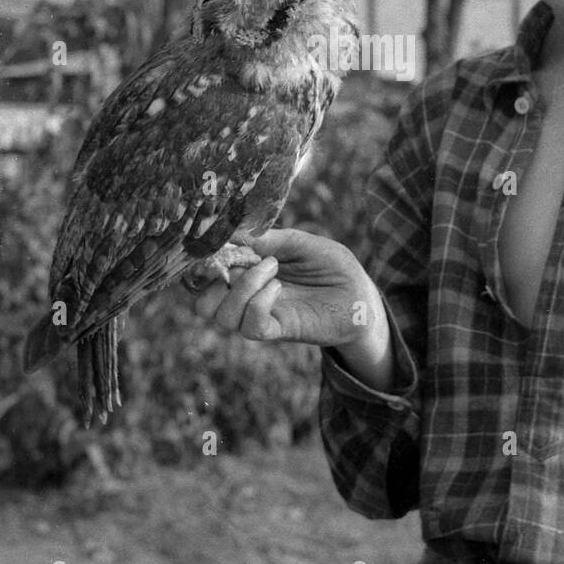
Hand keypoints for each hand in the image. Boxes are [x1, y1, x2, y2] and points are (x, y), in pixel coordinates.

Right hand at [187, 227, 386, 351]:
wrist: (362, 296)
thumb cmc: (332, 266)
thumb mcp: (302, 243)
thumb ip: (270, 239)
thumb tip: (236, 233)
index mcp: (247, 272)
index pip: (206, 274)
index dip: (201, 261)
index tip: (213, 244)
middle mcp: (248, 296)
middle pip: (202, 300)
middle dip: (212, 277)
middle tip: (241, 259)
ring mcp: (261, 314)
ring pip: (219, 314)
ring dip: (241, 287)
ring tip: (273, 269)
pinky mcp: (278, 330)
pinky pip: (250, 326)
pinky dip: (258, 303)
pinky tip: (279, 287)